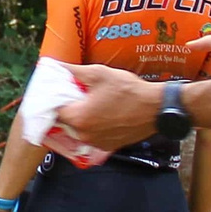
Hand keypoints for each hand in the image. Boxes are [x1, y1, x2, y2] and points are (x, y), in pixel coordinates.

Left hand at [55, 64, 169, 152]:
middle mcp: (84, 135)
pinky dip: (93, 127)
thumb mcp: (99, 74)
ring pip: (78, 131)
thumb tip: (55, 65)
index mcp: (78, 118)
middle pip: (65, 122)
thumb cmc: (129, 90)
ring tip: (91, 104)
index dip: (55, 100)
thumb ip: (74, 71)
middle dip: (68, 109)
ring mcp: (96, 143)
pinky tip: (102, 114)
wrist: (156, 108)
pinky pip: (92, 137)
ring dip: (80, 119)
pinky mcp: (108, 146)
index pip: (54, 111)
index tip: (60, 92)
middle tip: (76, 96)